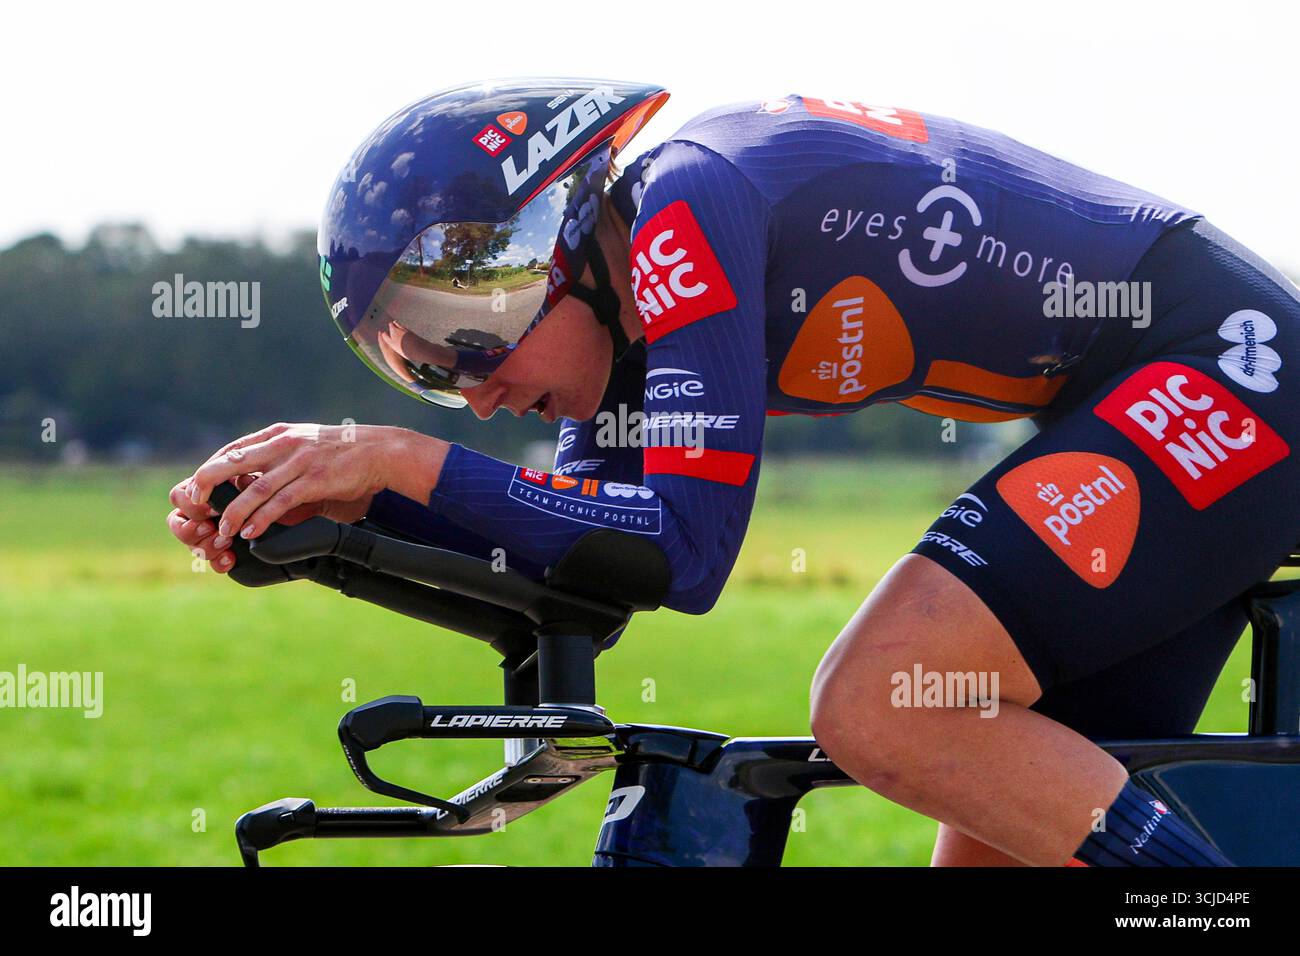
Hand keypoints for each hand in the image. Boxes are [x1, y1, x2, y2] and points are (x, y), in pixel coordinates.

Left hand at [172, 423, 447, 560]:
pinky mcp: (314, 480)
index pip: (230, 451)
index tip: (197, 493)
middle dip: (206, 488)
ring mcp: (298, 462)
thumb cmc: (341, 453)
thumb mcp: (303, 446)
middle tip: (197, 510)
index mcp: (277, 434)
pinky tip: (252, 532)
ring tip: (224, 533)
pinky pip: (281, 502)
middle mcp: (283, 444)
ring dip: (234, 514)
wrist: (379, 451)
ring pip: (254, 489)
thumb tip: (252, 482)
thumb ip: (277, 459)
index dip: (208, 472)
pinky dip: (263, 519)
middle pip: (231, 464)